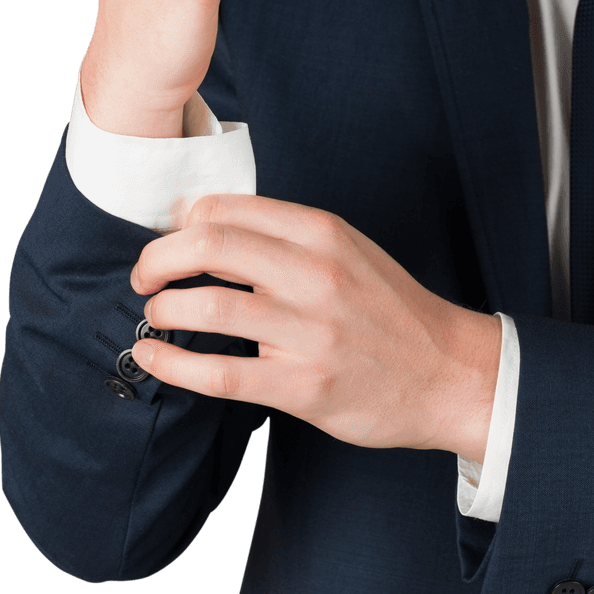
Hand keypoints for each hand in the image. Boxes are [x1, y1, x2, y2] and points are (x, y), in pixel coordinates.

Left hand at [129, 195, 501, 461]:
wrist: (447, 371)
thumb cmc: (392, 311)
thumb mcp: (350, 251)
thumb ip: (288, 237)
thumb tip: (207, 227)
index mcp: (324, 233)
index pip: (226, 208)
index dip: (181, 224)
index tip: (171, 243)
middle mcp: (316, 274)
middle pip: (207, 246)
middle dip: (156, 261)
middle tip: (145, 277)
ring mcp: (311, 332)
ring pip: (207, 309)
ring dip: (163, 310)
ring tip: (156, 316)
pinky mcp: (304, 385)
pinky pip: (219, 374)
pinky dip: (172, 365)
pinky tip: (154, 357)